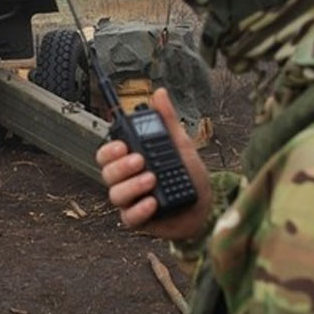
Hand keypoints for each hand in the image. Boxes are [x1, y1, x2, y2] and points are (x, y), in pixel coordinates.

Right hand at [95, 88, 212, 240]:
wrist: (206, 205)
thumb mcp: (180, 144)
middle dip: (120, 166)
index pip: (107, 154)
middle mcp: (126, 181)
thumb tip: (160, 93)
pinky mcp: (140, 220)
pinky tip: (152, 203)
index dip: (109, 149)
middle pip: (107, 173)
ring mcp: (131, 201)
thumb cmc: (188, 174)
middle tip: (140, 160)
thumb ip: (167, 120)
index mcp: (130, 160)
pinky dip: (139, 210)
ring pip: (116, 195)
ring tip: (152, 179)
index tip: (123, 145)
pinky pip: (129, 218)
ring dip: (131, 186)